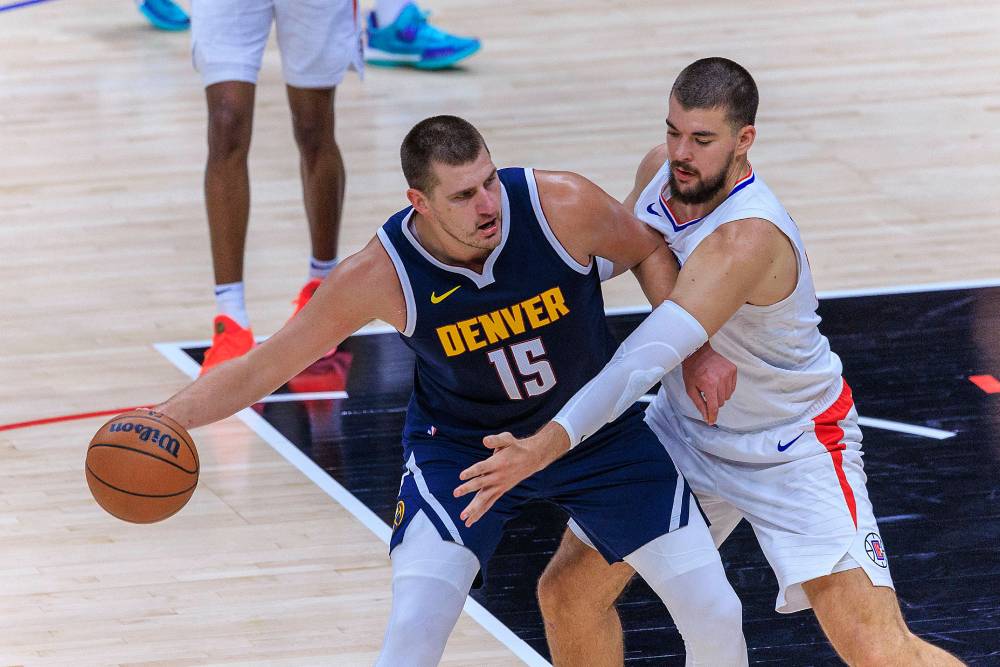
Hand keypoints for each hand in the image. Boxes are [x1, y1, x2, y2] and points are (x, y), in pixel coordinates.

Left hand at [453, 423, 569, 526]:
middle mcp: (497, 477)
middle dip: (467, 489)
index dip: (472, 471)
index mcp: (497, 463)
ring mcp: (499, 486)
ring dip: (473, 508)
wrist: (532, 459)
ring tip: (463, 517)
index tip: (461, 475)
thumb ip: (496, 439)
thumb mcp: (507, 439)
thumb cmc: (516, 448)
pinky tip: (471, 520)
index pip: (482, 468)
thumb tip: (485, 440)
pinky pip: (489, 503)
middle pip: (480, 484)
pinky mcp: (500, 491)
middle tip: (455, 493)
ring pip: (484, 499)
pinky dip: (480, 512)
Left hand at [681, 342, 736, 424]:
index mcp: (709, 384)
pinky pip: (732, 387)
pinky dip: (726, 388)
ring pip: (728, 396)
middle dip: (714, 402)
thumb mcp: (690, 388)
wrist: (698, 351)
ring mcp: (728, 374)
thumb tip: (706, 417)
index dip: (712, 416)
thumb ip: (699, 404)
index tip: (711, 422)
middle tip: (706, 393)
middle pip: (721, 402)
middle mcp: (721, 379)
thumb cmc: (692, 369)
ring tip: (712, 385)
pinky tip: (718, 382)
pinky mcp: (733, 369)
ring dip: (720, 395)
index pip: (714, 406)